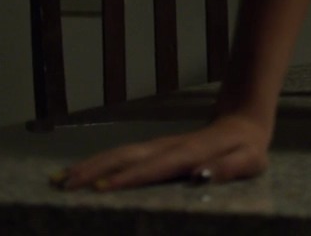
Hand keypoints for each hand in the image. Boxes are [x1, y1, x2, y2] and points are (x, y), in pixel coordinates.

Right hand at [52, 112, 269, 191]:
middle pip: (129, 156)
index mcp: (191, 152)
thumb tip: (201, 175)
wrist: (242, 122)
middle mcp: (169, 146)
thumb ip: (229, 168)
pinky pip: (121, 154)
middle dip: (97, 171)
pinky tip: (75, 172)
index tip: (104, 189)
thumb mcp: (250, 161)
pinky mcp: (152, 147)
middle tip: (66, 188)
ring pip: (120, 153)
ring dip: (90, 165)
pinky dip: (97, 162)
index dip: (131, 177)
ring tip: (60, 181)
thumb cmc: (246, 149)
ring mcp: (158, 144)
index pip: (157, 166)